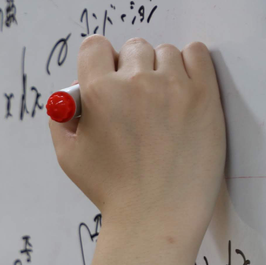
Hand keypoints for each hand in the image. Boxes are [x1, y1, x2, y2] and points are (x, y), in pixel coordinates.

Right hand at [49, 36, 225, 253]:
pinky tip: (184, 91)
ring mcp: (173, 86)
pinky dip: (190, 65)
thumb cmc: (112, 191)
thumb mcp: (69, 158)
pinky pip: (197, 53)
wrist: (157, 218)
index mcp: (98, 93)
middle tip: (138, 102)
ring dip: (162, 70)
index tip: (109, 80)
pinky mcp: (204, 95)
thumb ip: (61, 120)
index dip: (100, 63)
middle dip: (132, 69)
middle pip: (133, 47)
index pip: (95, 46)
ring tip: (163, 106)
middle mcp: (135, 82)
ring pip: (165, 52)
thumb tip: (71, 95)